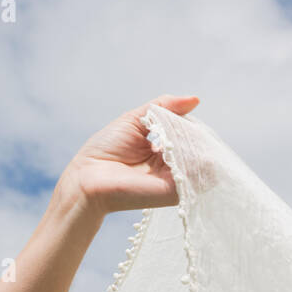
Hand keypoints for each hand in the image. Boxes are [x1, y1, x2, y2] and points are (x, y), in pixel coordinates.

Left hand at [67, 94, 200, 214]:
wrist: (88, 177)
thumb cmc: (105, 149)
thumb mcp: (136, 119)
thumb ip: (164, 107)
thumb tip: (195, 99)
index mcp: (162, 152)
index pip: (188, 136)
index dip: (190, 123)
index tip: (186, 112)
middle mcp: (171, 168)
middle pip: (197, 148)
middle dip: (194, 133)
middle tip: (182, 125)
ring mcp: (175, 181)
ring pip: (202, 161)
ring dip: (196, 145)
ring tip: (178, 136)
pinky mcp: (175, 192)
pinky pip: (198, 175)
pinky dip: (195, 159)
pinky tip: (179, 148)